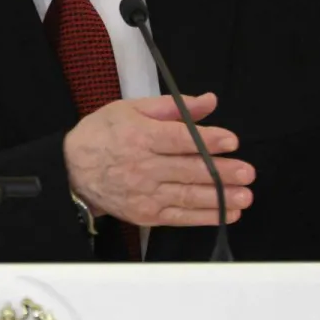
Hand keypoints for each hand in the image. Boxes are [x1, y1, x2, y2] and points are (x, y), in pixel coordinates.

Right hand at [63, 92, 254, 225]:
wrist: (71, 170)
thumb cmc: (104, 134)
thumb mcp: (132, 109)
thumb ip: (173, 107)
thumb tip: (209, 101)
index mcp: (141, 136)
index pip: (179, 139)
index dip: (208, 140)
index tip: (232, 141)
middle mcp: (144, 167)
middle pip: (188, 170)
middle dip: (222, 172)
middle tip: (247, 173)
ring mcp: (145, 194)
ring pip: (188, 197)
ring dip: (220, 198)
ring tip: (245, 196)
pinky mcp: (145, 215)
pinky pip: (180, 218)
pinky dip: (205, 217)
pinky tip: (227, 213)